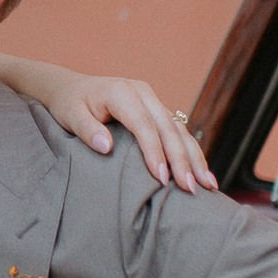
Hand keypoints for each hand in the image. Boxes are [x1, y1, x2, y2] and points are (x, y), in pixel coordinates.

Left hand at [46, 75, 215, 191]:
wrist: (71, 88)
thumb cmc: (69, 104)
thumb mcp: (69, 115)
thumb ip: (86, 130)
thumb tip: (106, 147)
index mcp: (122, 92)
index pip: (144, 125)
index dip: (154, 152)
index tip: (160, 179)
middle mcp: (143, 93)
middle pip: (168, 128)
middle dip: (182, 160)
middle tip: (191, 188)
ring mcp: (153, 101)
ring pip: (180, 130)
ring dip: (194, 158)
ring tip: (208, 185)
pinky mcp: (158, 111)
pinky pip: (179, 132)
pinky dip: (191, 152)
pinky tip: (203, 172)